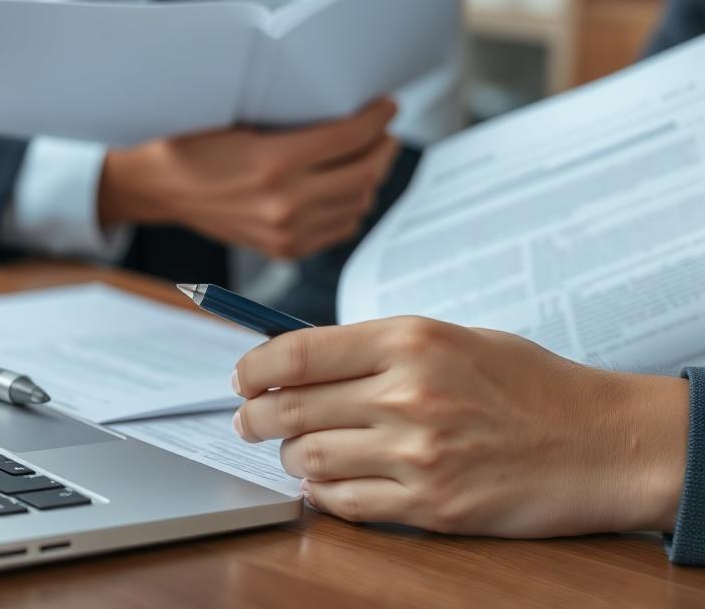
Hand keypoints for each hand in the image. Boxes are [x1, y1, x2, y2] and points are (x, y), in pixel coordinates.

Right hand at [98, 99, 398, 258]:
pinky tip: (347, 186)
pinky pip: (340, 228)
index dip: (378, 118)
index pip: (350, 137)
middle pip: (365, 173)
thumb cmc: (192, 142)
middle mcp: (284, 202)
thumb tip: (344, 103)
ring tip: (368, 155)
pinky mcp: (285, 249)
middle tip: (384, 130)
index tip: (387, 105)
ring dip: (371, 176)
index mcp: (272, 162)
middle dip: (383, 146)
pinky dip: (353, 205)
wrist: (159, 187)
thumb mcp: (237, 115)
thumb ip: (291, 115)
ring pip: (358, 203)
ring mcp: (286, 232)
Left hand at [231, 318, 689, 536]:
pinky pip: (346, 505)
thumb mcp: (452, 337)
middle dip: (256, 417)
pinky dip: (325, 495)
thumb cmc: (527, 383)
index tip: (242, 376)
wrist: (600, 442)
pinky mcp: (431, 506)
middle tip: (251, 420)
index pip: (297, 352)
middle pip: (291, 409)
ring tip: (299, 450)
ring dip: (293, 457)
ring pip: (310, 459)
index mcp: (409, 340)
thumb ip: (376, 347)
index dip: (254, 366)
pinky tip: (329, 484)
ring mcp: (417, 454)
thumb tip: (300, 359)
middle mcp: (407, 394)